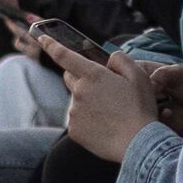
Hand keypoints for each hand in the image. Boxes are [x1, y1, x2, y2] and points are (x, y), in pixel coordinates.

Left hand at [39, 28, 161, 158]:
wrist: (138, 143)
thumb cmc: (140, 108)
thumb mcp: (139, 76)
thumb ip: (121, 60)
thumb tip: (109, 60)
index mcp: (93, 75)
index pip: (65, 56)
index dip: (52, 45)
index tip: (43, 38)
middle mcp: (79, 92)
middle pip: (70, 77)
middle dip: (81, 78)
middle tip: (103, 89)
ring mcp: (74, 113)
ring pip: (76, 101)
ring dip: (88, 102)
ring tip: (111, 113)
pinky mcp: (74, 130)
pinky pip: (78, 120)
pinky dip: (88, 120)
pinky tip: (105, 126)